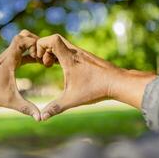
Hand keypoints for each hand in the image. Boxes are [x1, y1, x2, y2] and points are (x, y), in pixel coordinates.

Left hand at [0, 30, 40, 120]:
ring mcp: (6, 56)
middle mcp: (7, 55)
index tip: (40, 54)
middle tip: (43, 53)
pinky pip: (20, 51)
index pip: (21, 40)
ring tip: (42, 58)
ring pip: (21, 42)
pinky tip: (37, 61)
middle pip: (22, 36)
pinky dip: (29, 53)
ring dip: (32, 47)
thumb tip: (40, 118)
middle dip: (35, 41)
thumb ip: (26, 108)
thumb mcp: (10, 101)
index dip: (33, 43)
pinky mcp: (7, 60)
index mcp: (9, 60)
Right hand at [36, 34, 154, 119]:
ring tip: (51, 66)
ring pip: (63, 44)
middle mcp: (76, 52)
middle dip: (45, 49)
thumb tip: (41, 118)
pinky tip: (63, 68)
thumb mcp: (72, 100)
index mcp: (70, 58)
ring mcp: (82, 53)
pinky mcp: (86, 57)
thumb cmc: (96, 89)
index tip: (40, 60)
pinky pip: (69, 49)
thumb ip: (55, 108)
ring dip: (53, 52)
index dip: (40, 45)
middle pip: (55, 39)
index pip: (52, 39)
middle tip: (45, 64)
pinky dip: (61, 55)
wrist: (118, 83)